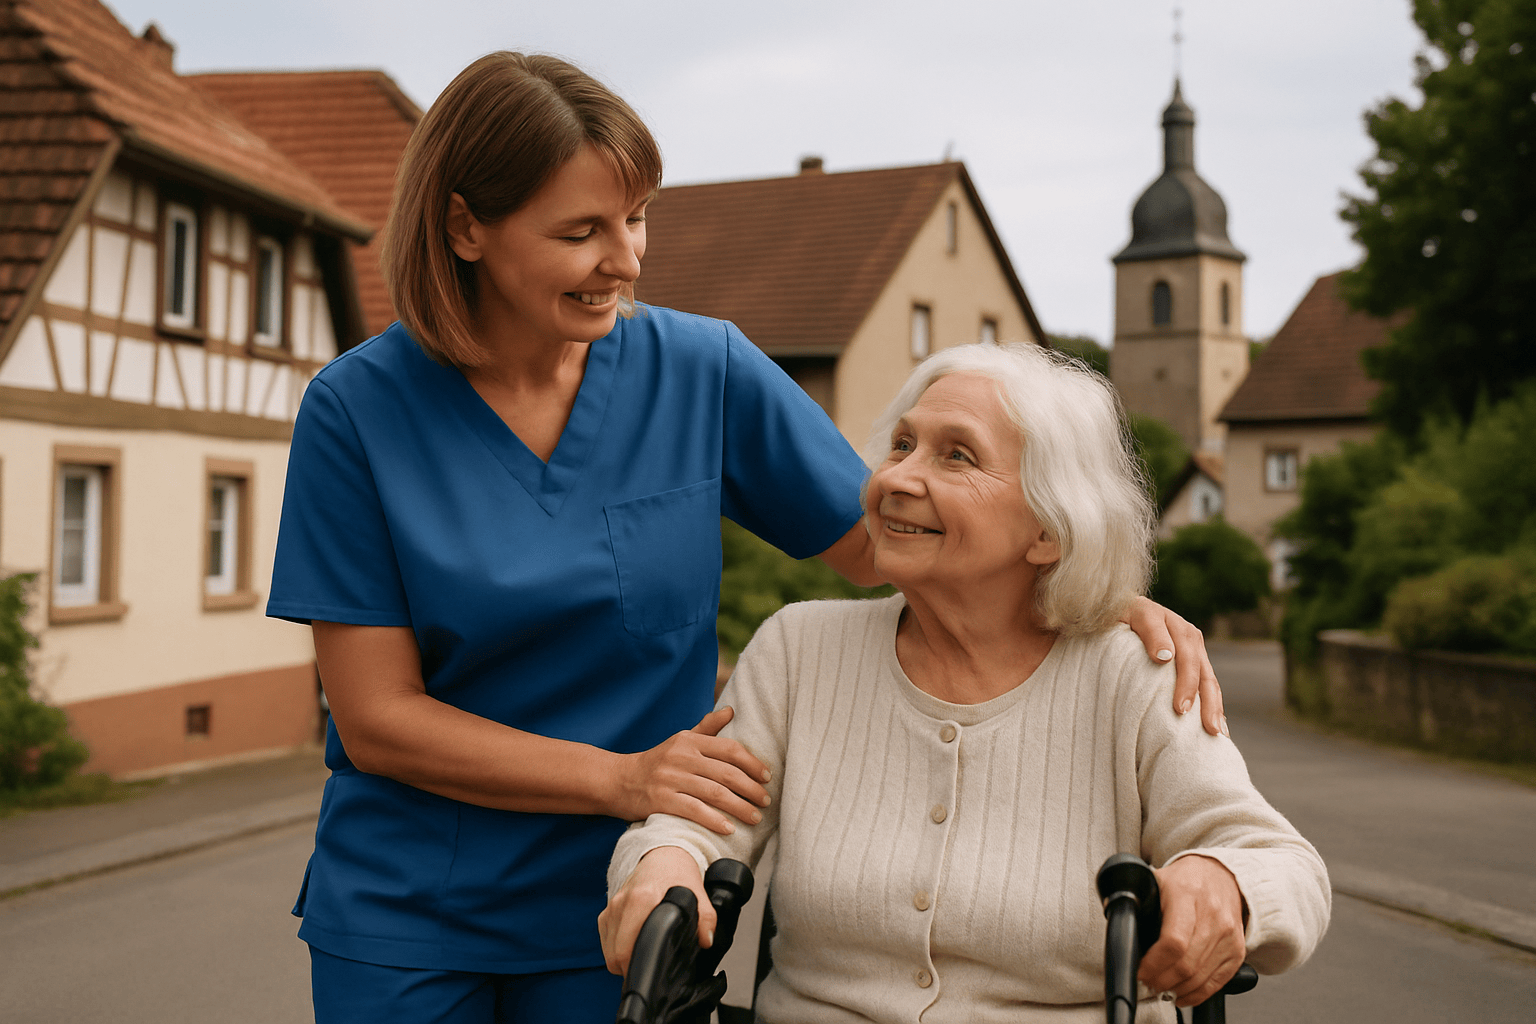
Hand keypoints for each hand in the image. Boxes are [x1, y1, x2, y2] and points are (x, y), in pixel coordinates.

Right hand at [599, 846, 711, 976]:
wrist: (662, 853)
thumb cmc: (676, 872)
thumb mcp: (697, 892)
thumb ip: (706, 918)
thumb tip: (706, 940)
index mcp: (641, 900)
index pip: (626, 948)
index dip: (638, 966)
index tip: (652, 970)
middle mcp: (621, 904)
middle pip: (615, 955)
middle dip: (631, 966)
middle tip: (651, 964)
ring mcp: (611, 907)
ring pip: (608, 950)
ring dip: (623, 958)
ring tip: (644, 951)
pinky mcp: (606, 911)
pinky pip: (606, 940)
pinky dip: (617, 947)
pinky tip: (635, 941)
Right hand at [611, 707, 770, 832]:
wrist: (617, 780)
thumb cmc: (657, 762)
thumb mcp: (680, 741)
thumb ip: (706, 728)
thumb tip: (730, 710)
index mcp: (689, 741)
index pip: (729, 749)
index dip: (752, 764)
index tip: (767, 777)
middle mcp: (681, 757)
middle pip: (726, 773)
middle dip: (751, 789)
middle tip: (766, 801)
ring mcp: (670, 779)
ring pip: (714, 793)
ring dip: (739, 807)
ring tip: (755, 817)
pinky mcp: (660, 800)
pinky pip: (694, 811)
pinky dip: (714, 820)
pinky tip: (729, 828)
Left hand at [1122, 596, 1225, 736]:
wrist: (1123, 608)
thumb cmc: (1122, 614)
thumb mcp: (1133, 615)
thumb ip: (1151, 632)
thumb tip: (1166, 657)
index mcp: (1177, 627)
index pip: (1186, 660)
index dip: (1185, 685)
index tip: (1181, 709)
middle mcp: (1190, 639)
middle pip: (1203, 674)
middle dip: (1206, 703)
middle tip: (1208, 729)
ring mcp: (1194, 651)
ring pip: (1210, 682)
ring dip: (1215, 707)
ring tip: (1218, 733)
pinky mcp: (1193, 663)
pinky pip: (1207, 685)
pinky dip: (1213, 705)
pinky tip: (1216, 726)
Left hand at [1140, 855, 1246, 1005]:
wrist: (1222, 875)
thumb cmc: (1186, 880)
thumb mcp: (1158, 880)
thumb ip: (1140, 902)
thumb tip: (1120, 925)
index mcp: (1187, 894)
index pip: (1173, 941)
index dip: (1154, 963)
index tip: (1141, 970)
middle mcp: (1212, 915)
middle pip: (1186, 963)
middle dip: (1162, 980)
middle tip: (1147, 981)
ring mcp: (1227, 934)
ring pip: (1200, 976)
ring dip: (1176, 989)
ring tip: (1161, 987)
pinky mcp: (1237, 950)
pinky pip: (1217, 981)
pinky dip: (1197, 993)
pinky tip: (1182, 993)